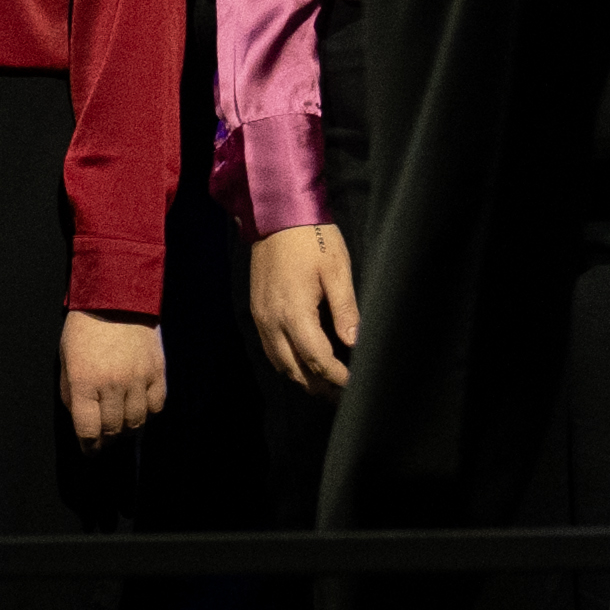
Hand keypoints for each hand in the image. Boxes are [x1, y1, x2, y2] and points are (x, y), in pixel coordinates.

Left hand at [62, 310, 166, 444]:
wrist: (116, 298)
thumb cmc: (84, 329)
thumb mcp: (66, 360)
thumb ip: (71, 392)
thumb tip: (82, 417)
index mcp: (83, 383)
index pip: (88, 429)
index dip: (89, 446)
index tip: (90, 450)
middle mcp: (111, 385)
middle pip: (112, 429)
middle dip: (107, 439)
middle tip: (105, 438)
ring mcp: (137, 379)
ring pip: (136, 421)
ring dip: (128, 429)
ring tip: (123, 426)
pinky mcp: (156, 371)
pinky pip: (156, 405)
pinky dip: (148, 413)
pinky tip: (140, 409)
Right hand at [248, 221, 361, 395]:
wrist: (275, 215)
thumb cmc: (311, 238)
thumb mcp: (336, 269)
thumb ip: (345, 309)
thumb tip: (354, 342)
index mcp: (294, 313)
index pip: (317, 359)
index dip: (336, 376)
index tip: (353, 385)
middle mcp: (272, 322)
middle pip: (295, 369)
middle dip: (319, 385)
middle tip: (342, 394)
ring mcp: (260, 318)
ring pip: (279, 363)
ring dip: (302, 377)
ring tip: (326, 384)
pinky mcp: (256, 311)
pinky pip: (270, 349)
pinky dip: (287, 363)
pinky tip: (303, 362)